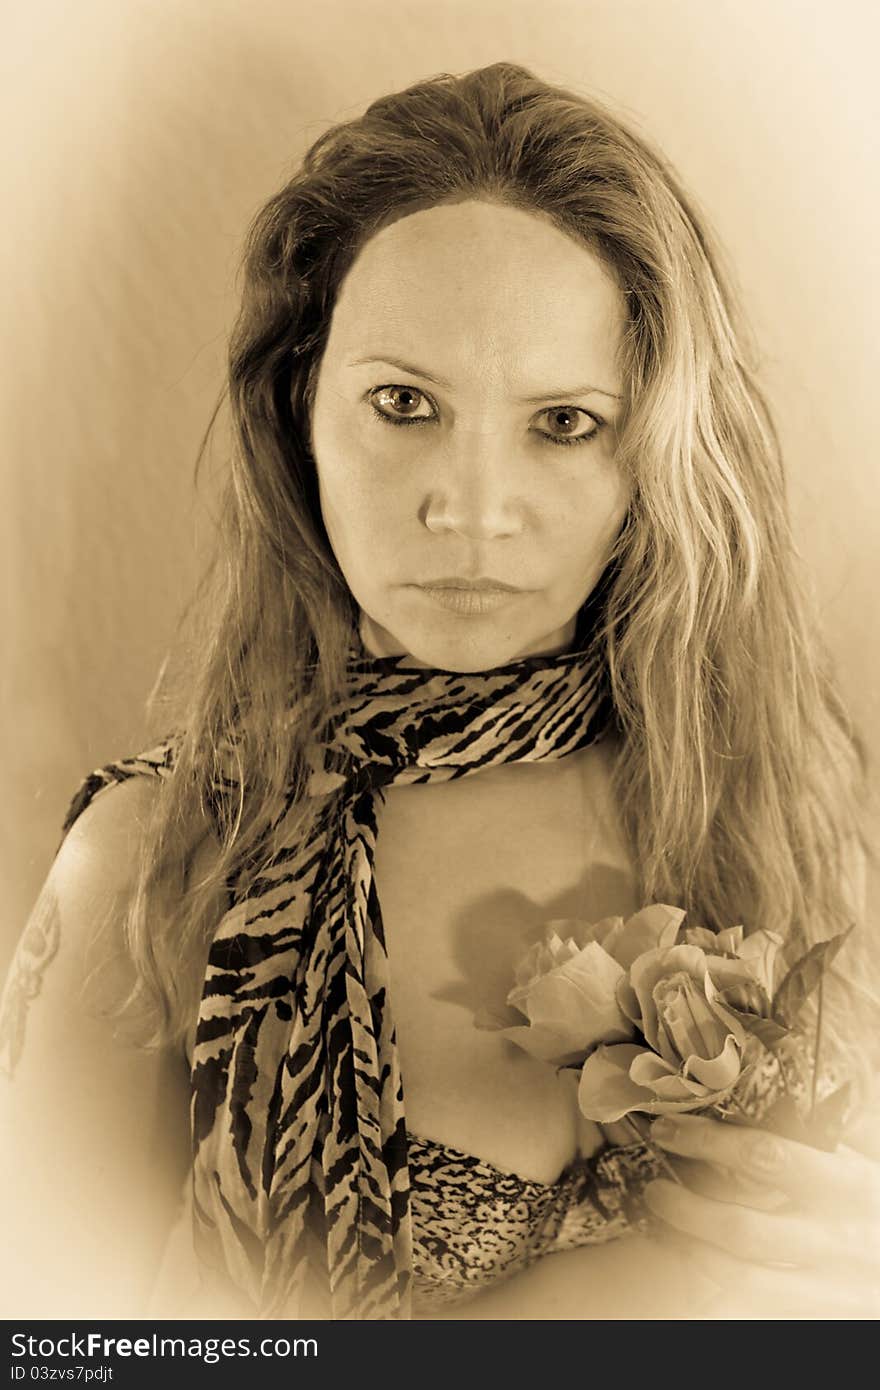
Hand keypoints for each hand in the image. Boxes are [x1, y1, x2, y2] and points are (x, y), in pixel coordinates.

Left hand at [643, 1112, 879, 1318]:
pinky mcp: (823, 1317)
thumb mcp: (874, 1154)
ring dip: (695, 1252)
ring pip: (744, 1279)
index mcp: (853, 1187)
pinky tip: (697, 1264)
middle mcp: (840, 1242)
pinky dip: (717, 1288)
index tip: (670, 1130)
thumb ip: (837, 1126)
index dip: (710, 1142)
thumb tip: (781, 1089)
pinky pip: (756, 1308)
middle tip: (656, 1188)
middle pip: (745, 1230)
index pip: (769, 1159)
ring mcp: (833, 1289)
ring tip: (668, 1228)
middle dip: (688, 1209)